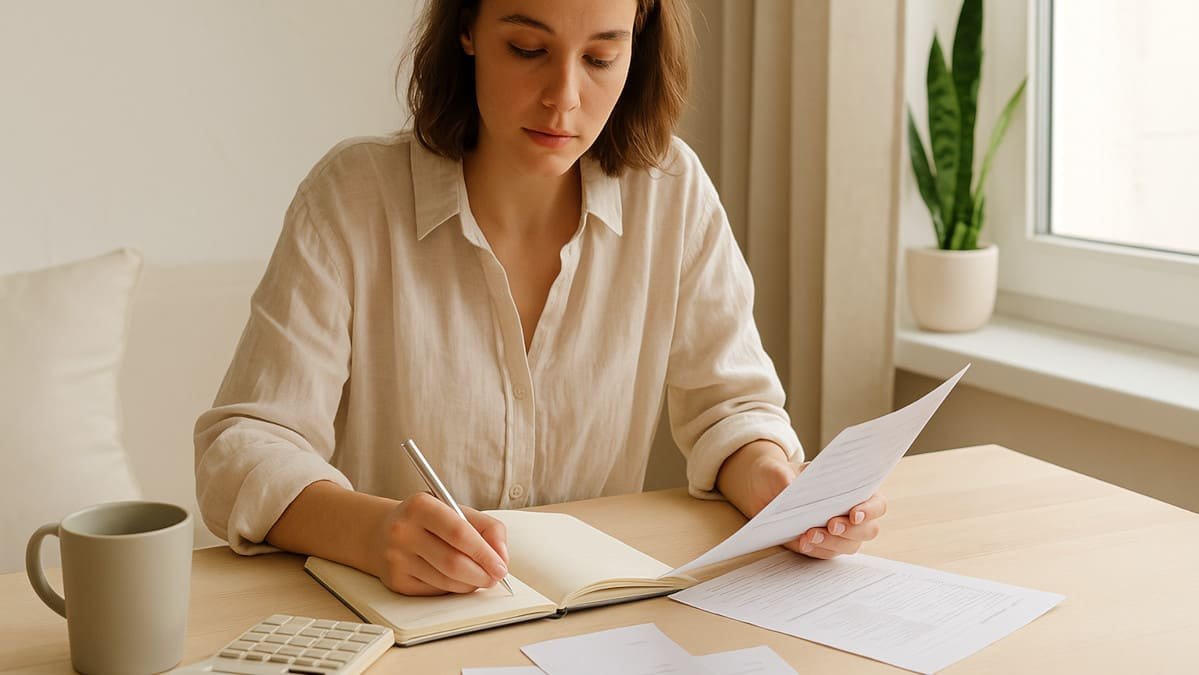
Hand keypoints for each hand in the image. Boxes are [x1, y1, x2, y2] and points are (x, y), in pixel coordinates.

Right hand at [371, 492, 509, 595]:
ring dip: (470, 584)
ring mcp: (397, 558)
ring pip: (446, 581)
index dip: (485, 553)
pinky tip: (457, 580)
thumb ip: (485, 527)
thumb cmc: (427, 520)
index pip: (459, 533)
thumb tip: (501, 557)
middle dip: (482, 574)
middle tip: (496, 576)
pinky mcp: (396, 581)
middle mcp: (404, 531)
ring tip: (480, 577)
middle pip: (453, 562)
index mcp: (420, 506)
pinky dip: (453, 588)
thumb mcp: (454, 509)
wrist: (379, 531)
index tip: (501, 565)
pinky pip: (435, 591)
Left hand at [717, 440, 886, 558]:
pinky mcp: (824, 545)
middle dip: (851, 530)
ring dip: (832, 542)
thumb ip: (783, 474)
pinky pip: (828, 553)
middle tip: (831, 525)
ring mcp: (840, 532)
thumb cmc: (779, 476)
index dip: (869, 510)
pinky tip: (802, 543)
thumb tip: (789, 485)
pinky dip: (817, 549)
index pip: (876, 502)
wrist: (763, 492)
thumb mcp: (777, 469)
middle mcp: (851, 512)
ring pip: (850, 545)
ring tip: (809, 536)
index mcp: (853, 488)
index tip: (854, 514)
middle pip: (868, 529)